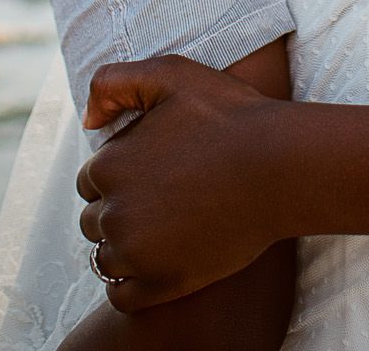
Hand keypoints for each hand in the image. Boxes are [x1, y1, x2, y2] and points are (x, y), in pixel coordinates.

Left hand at [78, 56, 287, 309]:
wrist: (280, 167)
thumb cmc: (229, 116)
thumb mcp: (172, 74)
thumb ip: (114, 82)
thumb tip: (88, 120)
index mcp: (109, 165)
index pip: (91, 179)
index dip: (122, 171)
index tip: (156, 168)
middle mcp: (113, 214)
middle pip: (96, 219)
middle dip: (122, 208)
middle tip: (167, 195)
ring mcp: (136, 254)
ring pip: (106, 257)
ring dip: (126, 245)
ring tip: (167, 226)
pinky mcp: (161, 285)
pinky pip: (121, 295)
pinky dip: (133, 282)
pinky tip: (161, 259)